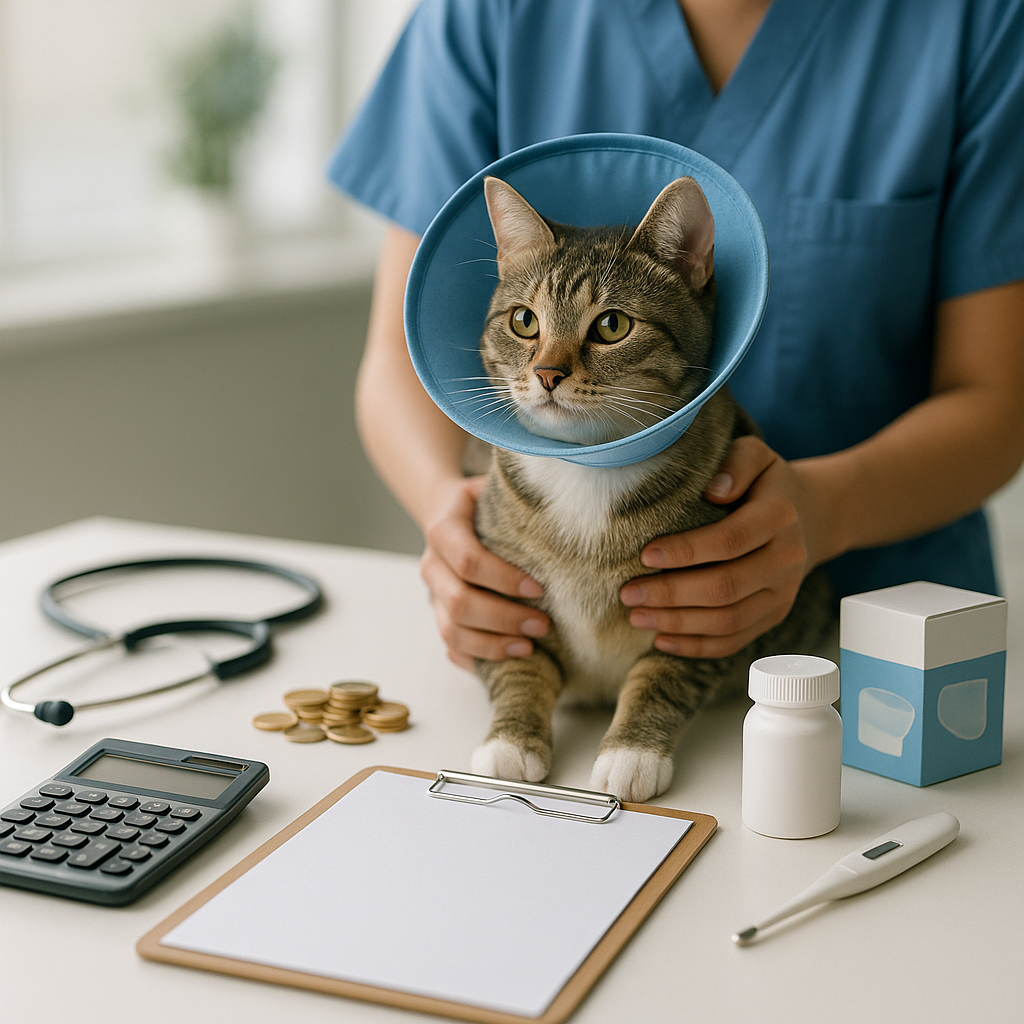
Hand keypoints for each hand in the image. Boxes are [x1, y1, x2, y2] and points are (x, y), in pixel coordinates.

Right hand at [420, 477, 550, 669]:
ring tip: (529, 648)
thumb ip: (518, 489)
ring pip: (451, 631)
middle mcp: (431, 564)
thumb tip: (568, 477)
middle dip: (503, 618)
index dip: (502, 578)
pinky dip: (476, 659)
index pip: (468, 560)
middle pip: (459, 603)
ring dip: (491, 645)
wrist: (445, 509)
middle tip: (543, 625)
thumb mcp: (493, 484)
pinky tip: (506, 661)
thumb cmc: (483, 499)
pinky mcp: (438, 613)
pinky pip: (450, 646)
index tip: (538, 588)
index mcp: (443, 528)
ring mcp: (432, 593)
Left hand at [619, 436, 824, 657]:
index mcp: (779, 516)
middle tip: (627, 593)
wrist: (809, 516)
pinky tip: (662, 640)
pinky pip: (736, 640)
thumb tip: (713, 490)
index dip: (686, 551)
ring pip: (729, 620)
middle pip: (726, 587)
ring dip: (678, 624)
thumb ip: (736, 463)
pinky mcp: (775, 615)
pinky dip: (697, 646)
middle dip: (671, 594)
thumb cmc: (766, 482)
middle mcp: (786, 559)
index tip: (645, 555)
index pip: (730, 540)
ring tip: (636, 617)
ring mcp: (783, 593)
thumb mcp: (755, 454)